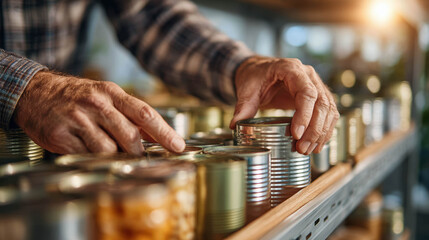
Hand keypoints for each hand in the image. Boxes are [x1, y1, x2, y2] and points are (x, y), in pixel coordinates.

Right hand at [13, 71, 184, 154]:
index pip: (144, 113)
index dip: (164, 132)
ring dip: (116, 157)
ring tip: (111, 152)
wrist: (35, 92)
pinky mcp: (61, 136)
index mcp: (111, 92)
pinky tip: (90, 152)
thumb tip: (159, 135)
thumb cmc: (79, 97)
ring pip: (108, 149)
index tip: (178, 147)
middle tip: (141, 158)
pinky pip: (86, 156)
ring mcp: (77, 119)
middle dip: (139, 152)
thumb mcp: (106, 96)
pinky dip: (95, 160)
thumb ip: (131, 115)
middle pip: (129, 135)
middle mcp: (95, 104)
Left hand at [230, 56, 338, 154]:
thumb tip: (235, 125)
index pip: (306, 92)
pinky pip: (328, 114)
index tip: (296, 134)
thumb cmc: (255, 76)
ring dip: (321, 133)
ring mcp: (316, 85)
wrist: (260, 71)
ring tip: (307, 150)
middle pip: (321, 103)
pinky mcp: (318, 97)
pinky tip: (316, 145)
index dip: (304, 115)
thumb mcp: (247, 88)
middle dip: (314, 129)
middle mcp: (308, 75)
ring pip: (328, 110)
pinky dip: (325, 131)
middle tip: (301, 148)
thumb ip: (243, 105)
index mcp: (291, 68)